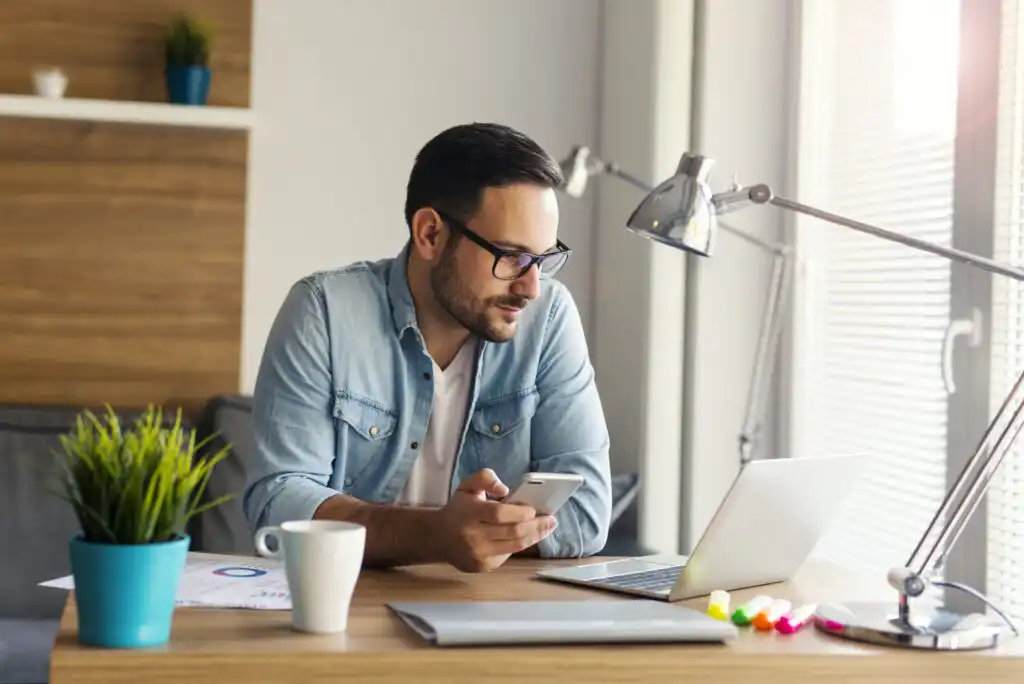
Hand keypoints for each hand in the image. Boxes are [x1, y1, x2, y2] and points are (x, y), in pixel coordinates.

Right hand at [435, 468, 556, 571]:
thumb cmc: (458, 509)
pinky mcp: (482, 566)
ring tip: (548, 527)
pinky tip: (529, 536)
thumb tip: (505, 489)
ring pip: (514, 546)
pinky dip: (521, 545)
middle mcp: (473, 536)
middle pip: (512, 532)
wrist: (438, 538)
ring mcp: (478, 554)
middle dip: (536, 525)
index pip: (499, 514)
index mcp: (469, 513)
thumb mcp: (467, 486)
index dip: (520, 512)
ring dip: (535, 536)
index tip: (534, 509)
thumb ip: (485, 478)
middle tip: (551, 519)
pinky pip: (508, 555)